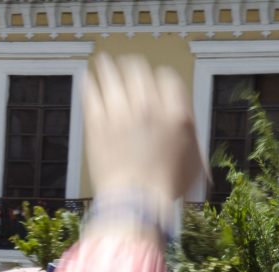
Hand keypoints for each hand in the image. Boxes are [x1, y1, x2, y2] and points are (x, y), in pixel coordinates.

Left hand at [83, 54, 204, 219]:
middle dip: (132, 67)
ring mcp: (121, 114)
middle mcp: (150, 108)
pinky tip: (86, 78)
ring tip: (101, 62)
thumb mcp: (192, 162)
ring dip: (107, 68)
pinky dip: (89, 84)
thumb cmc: (164, 189)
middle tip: (125, 65)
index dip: (158, 77)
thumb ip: (190, 140)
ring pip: (113, 78)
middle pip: (139, 73)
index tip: (152, 79)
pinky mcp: (97, 125)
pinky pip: (92, 95)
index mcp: (177, 114)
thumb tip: (190, 135)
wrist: (135, 203)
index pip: (167, 79)